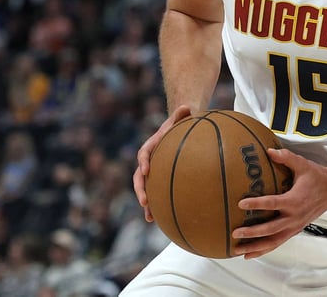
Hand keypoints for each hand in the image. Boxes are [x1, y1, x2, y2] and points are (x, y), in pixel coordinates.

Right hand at [133, 104, 191, 221]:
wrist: (177, 130)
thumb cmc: (180, 124)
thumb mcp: (181, 116)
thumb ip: (182, 113)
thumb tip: (187, 106)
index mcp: (152, 145)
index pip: (144, 153)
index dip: (144, 161)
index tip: (146, 170)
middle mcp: (149, 160)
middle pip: (139, 176)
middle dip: (140, 189)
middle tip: (145, 201)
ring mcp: (153, 171)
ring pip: (145, 189)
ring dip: (146, 203)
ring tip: (150, 217)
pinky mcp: (159, 179)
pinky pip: (157, 193)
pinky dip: (157, 206)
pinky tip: (161, 220)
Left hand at [232, 148, 326, 258]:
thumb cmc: (317, 177)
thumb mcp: (303, 164)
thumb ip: (286, 158)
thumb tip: (268, 150)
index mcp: (295, 200)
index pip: (273, 203)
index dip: (257, 204)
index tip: (241, 204)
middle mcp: (294, 217)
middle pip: (270, 228)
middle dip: (252, 232)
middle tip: (235, 232)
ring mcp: (295, 226)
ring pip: (273, 241)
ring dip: (255, 247)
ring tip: (237, 250)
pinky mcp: (295, 230)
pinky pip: (277, 243)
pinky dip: (263, 250)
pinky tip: (249, 255)